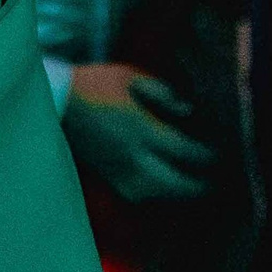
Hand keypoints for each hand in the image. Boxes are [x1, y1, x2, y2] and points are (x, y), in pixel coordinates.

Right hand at [64, 62, 218, 200]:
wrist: (55, 101)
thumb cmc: (93, 83)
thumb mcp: (129, 76)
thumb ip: (161, 92)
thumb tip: (186, 110)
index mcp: (141, 128)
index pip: (183, 151)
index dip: (205, 157)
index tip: (216, 155)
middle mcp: (133, 155)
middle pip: (173, 183)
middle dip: (196, 186)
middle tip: (210, 183)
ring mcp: (118, 169)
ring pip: (155, 194)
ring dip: (176, 195)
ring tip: (189, 189)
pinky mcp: (105, 175)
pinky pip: (135, 194)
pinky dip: (153, 196)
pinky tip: (159, 190)